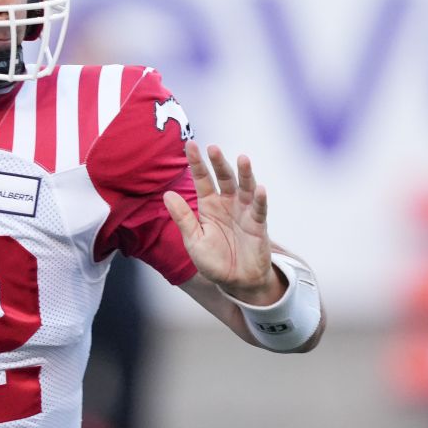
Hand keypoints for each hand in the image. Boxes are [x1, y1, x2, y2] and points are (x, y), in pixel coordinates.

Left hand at [164, 141, 284, 305]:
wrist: (236, 281)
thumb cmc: (213, 260)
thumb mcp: (193, 240)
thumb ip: (182, 218)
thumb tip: (167, 194)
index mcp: (208, 206)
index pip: (201, 180)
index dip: (196, 163)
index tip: (190, 145)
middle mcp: (227, 204)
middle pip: (223, 179)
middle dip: (218, 163)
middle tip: (213, 147)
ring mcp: (244, 212)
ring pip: (245, 188)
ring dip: (244, 174)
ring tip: (242, 159)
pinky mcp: (258, 226)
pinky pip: (259, 210)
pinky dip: (260, 200)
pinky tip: (259, 189)